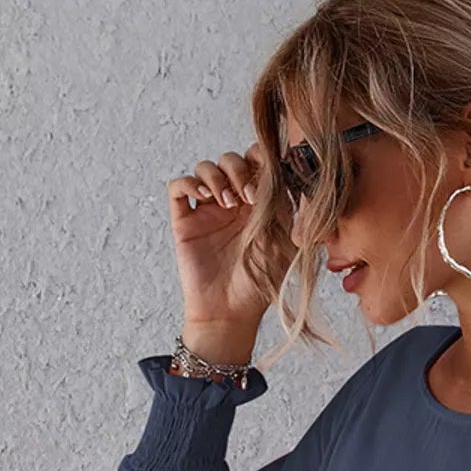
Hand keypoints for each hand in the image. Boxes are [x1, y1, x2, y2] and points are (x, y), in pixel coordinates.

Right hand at [166, 141, 290, 334]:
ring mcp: (207, 211)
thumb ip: (291, 209)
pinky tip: (205, 197)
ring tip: (227, 203)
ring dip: (217, 177)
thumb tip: (292, 175)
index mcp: (258, 204)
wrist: (231, 313)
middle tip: (248, 197)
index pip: (256, 162)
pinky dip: (189, 183)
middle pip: (231, 159)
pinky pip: (178, 187)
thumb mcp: (286, 244)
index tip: (267, 176)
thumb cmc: (260, 285)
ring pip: (205, 168)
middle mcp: (232, 203)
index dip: (260, 157)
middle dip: (240, 170)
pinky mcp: (185, 222)